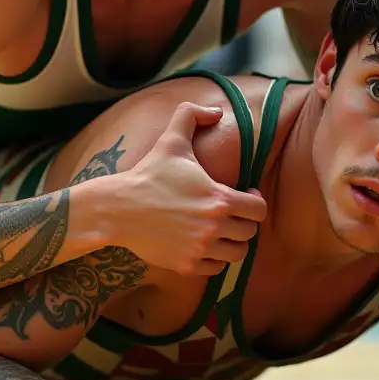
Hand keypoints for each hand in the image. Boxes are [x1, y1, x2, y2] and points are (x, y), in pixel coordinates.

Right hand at [114, 102, 267, 276]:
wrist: (119, 208)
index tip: (245, 195)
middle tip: (232, 213)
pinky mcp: (187, 265)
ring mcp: (200, 249)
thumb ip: (192, 115)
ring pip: (237, 254)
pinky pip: (216, 268)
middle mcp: (213, 227)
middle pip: (250, 233)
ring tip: (222, 230)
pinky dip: (214, 259)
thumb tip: (216, 111)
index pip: (259, 209)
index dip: (255, 200)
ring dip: (232, 242)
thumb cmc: (149, 173)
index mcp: (218, 199)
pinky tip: (204, 244)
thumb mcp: (171, 140)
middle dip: (244, 221)